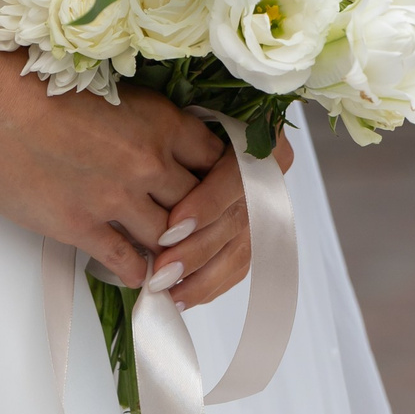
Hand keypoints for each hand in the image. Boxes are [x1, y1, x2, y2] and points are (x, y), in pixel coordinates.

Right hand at [0, 49, 226, 288]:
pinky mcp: (79, 224)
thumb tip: (143, 141)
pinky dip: (138, 273)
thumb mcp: (105, 88)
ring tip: (173, 262)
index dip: (219, 181)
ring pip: (171, 239)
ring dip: (173, 252)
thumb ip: (136, 120)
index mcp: (160, 120)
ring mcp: (115, 196)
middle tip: (198, 234)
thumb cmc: (27, 78)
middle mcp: (147, 160)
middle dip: (201, 222)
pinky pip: (127, 262)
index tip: (212, 191)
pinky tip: (137, 274)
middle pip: (202, 205)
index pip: (219, 161)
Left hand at [144, 126, 295, 309]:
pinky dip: (211, 283)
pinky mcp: (261, 230)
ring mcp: (270, 203)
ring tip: (168, 293)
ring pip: (242, 248)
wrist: (211, 124)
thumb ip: (175, 144)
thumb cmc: (172, 117)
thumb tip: (143, 173)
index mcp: (258, 137)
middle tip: (161, 271)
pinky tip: (184, 297)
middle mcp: (270, 172)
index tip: (172, 226)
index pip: (237, 176)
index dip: (207, 205)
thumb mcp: (175, 116)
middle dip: (196, 250)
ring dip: (202, 276)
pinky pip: (241, 263)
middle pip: (238, 220)